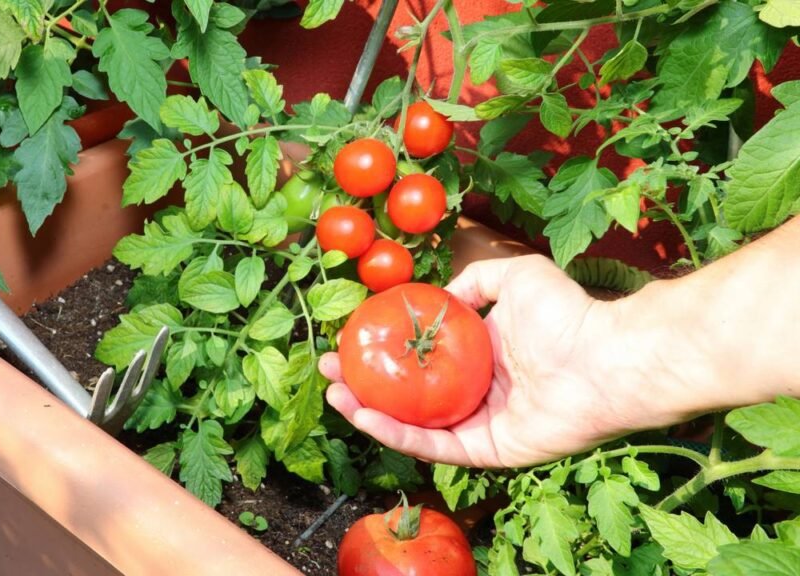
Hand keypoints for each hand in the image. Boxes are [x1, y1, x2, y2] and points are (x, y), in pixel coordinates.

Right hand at [320, 254, 648, 467]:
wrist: (603, 357)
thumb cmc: (566, 314)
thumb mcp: (514, 276)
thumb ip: (477, 279)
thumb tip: (445, 294)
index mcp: (481, 356)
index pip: (421, 357)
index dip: (384, 349)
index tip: (351, 336)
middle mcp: (476, 391)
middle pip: (408, 393)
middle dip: (364, 383)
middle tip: (331, 369)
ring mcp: (479, 424)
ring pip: (413, 424)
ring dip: (369, 413)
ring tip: (335, 395)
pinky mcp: (487, 451)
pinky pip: (434, 447)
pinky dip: (396, 434)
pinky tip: (365, 417)